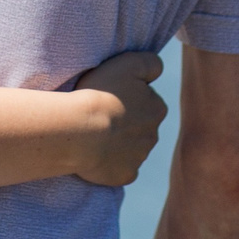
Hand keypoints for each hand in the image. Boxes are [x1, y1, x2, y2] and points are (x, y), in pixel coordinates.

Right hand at [73, 49, 167, 185]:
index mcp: (157, 108)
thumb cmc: (101, 92)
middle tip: (102, 116)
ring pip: (131, 148)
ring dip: (118, 143)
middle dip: (126, 122)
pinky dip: (111, 164)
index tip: (111, 97)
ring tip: (93, 134)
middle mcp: (153, 134)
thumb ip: (150, 63)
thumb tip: (158, 70)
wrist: (80, 129)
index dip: (129, 98)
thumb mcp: (129, 63)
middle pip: (140, 126)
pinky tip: (95, 155)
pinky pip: (121, 169)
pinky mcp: (125, 175)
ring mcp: (140, 157)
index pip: (148, 100)